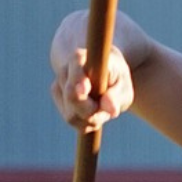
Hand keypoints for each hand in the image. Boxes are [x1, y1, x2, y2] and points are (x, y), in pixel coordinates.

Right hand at [49, 10, 137, 132]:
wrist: (104, 74)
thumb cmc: (117, 77)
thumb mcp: (123, 85)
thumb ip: (116, 97)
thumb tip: (111, 110)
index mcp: (81, 58)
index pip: (75, 67)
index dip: (78, 79)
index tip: (85, 89)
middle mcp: (65, 70)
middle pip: (72, 98)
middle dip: (92, 111)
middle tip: (111, 113)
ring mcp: (58, 85)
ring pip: (71, 115)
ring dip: (92, 119)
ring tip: (105, 109)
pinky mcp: (58, 100)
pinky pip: (72, 120)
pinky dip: (86, 122)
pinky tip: (95, 114)